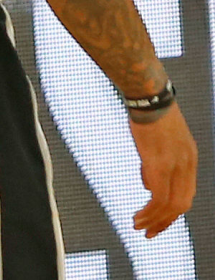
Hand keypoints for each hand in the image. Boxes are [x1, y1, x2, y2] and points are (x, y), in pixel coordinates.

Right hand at [129, 104, 197, 237]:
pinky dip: (150, 212)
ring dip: (155, 220)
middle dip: (165, 222)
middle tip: (150, 233)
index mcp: (189, 159)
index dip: (172, 210)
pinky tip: (138, 217)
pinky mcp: (159, 163)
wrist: (147, 95)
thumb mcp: (157, 141)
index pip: (186, 193)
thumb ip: (154, 164)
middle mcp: (187, 165)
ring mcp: (174, 165)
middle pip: (182, 204)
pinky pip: (158, 197)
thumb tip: (148, 185)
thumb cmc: (148, 113)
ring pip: (171, 205)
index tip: (158, 219)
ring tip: (140, 227)